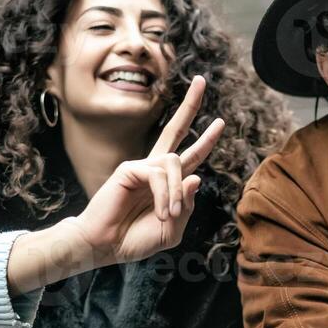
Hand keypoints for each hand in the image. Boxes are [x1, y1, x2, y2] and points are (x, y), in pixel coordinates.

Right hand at [73, 74, 225, 265]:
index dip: (205, 140)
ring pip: (175, 163)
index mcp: (167, 182)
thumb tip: (198, 177)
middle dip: (190, 106)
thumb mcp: (172, 229)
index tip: (220, 122)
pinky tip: (161, 210)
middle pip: (175, 130)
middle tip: (201, 81)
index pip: (190, 155)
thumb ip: (187, 206)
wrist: (106, 246)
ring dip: (177, 193)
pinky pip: (158, 174)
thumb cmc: (135, 239)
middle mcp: (154, 169)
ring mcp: (141, 166)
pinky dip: (165, 195)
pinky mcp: (128, 168)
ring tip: (168, 214)